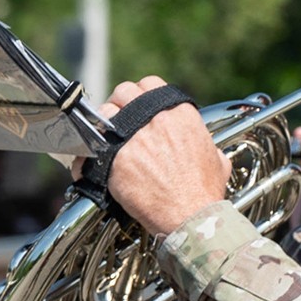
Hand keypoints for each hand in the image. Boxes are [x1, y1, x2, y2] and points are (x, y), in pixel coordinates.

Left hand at [102, 76, 230, 237]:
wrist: (191, 216)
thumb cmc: (204, 192)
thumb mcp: (215, 159)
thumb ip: (204, 143)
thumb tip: (204, 145)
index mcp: (179, 113)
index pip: (150, 84)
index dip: (139, 95)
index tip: (135, 106)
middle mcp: (154, 118)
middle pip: (123, 92)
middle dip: (118, 104)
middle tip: (117, 121)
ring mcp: (132, 136)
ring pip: (104, 113)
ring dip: (101, 124)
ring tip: (103, 140)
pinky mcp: (115, 158)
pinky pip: (90, 148)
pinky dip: (85, 156)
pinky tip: (87, 163)